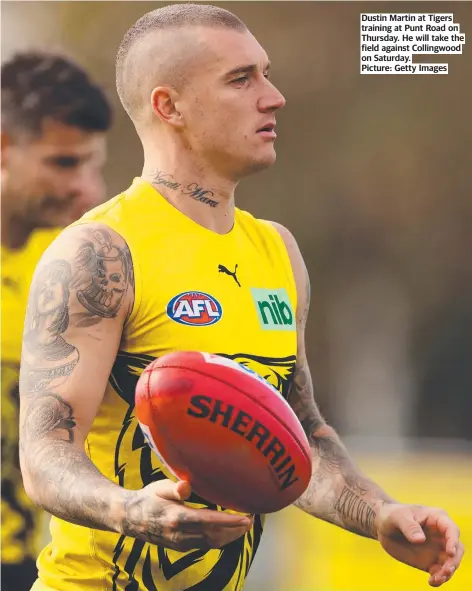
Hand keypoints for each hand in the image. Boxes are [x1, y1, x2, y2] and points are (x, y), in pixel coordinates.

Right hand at [120, 479, 252, 550]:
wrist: (130, 518)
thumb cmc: (148, 497)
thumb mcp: (159, 487)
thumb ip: (175, 488)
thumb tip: (187, 486)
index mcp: (176, 517)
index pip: (209, 520)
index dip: (229, 521)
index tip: (246, 518)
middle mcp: (180, 534)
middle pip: (215, 535)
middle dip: (236, 529)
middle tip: (251, 518)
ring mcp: (181, 543)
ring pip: (212, 543)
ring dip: (231, 536)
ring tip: (245, 526)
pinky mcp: (181, 547)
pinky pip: (205, 545)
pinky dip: (220, 539)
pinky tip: (228, 531)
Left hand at [375, 503, 463, 586]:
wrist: (383, 526)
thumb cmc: (392, 515)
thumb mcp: (398, 517)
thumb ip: (409, 527)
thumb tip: (420, 540)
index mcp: (437, 518)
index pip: (452, 530)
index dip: (453, 541)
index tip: (450, 552)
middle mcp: (441, 535)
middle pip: (457, 549)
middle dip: (454, 560)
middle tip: (446, 570)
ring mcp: (437, 549)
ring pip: (450, 563)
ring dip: (447, 573)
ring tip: (436, 579)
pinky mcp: (430, 561)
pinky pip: (439, 572)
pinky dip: (438, 579)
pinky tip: (431, 582)